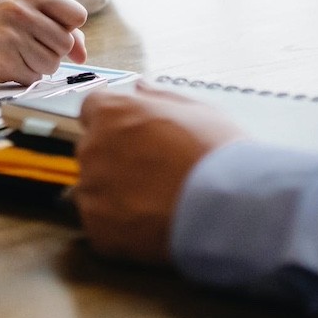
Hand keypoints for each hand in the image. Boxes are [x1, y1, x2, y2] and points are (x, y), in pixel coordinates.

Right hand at [0, 0, 86, 84]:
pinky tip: (7, 64)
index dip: (68, 29)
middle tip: (28, 45)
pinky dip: (24, 76)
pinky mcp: (3, 61)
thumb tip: (83, 53)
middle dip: (53, 51)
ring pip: (53, 64)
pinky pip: (34, 77)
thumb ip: (59, 27)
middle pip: (66, 43)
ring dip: (39, 65)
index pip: (77, 15)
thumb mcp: (24, 12)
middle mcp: (22, 10)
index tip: (49, 31)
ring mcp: (11, 36)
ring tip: (17, 54)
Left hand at [73, 82, 245, 264]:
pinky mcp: (98, 229)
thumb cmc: (216, 152)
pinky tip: (152, 225)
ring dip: (116, 195)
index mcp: (112, 113)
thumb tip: (140, 88)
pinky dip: (121, 228)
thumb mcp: (195, 110)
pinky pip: (102, 226)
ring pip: (95, 190)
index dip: (113, 123)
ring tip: (156, 203)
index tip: (132, 136)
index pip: (91, 110)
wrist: (227, 206)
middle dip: (115, 160)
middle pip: (93, 151)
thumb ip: (158, 97)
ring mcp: (92, 190)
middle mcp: (93, 147)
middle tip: (153, 174)